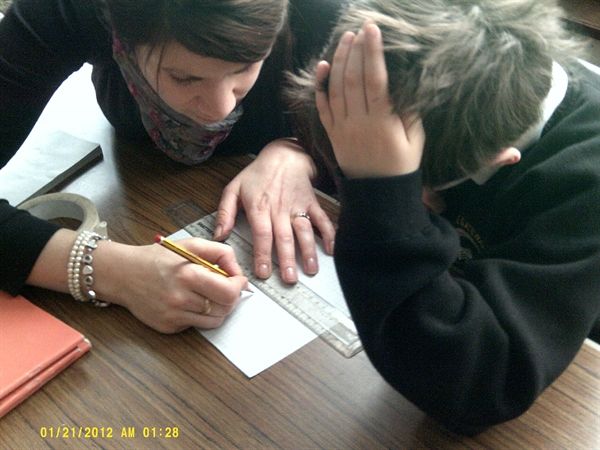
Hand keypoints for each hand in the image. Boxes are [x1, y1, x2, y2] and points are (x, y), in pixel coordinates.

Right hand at [94, 237, 248, 332]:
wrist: (123, 274)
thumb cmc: (158, 258)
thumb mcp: (190, 245)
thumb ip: (219, 253)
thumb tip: (238, 271)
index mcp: (188, 275)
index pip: (229, 292)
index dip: (239, 286)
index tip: (239, 280)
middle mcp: (181, 299)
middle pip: (225, 308)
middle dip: (231, 298)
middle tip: (226, 287)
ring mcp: (174, 316)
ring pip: (214, 321)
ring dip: (218, 308)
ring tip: (208, 294)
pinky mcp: (168, 327)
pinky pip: (196, 325)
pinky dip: (200, 315)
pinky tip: (190, 302)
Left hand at [214, 139, 335, 283]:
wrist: (284, 155)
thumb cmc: (258, 173)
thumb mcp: (234, 188)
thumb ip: (225, 213)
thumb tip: (219, 235)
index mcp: (260, 207)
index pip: (262, 234)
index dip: (263, 254)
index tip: (264, 272)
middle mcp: (280, 209)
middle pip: (284, 237)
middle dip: (287, 260)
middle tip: (289, 280)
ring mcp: (297, 206)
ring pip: (304, 231)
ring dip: (308, 251)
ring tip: (311, 270)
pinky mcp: (311, 203)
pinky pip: (322, 220)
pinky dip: (328, 234)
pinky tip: (331, 250)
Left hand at [315, 21, 424, 177]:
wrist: (377, 194)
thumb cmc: (401, 166)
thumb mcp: (415, 140)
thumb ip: (409, 113)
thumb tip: (404, 86)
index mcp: (382, 122)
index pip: (376, 79)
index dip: (373, 53)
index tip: (373, 31)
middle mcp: (359, 122)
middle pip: (354, 79)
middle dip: (355, 51)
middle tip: (358, 30)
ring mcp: (342, 128)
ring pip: (336, 89)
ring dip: (339, 61)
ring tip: (344, 40)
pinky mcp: (332, 134)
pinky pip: (323, 107)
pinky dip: (320, 86)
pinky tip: (323, 67)